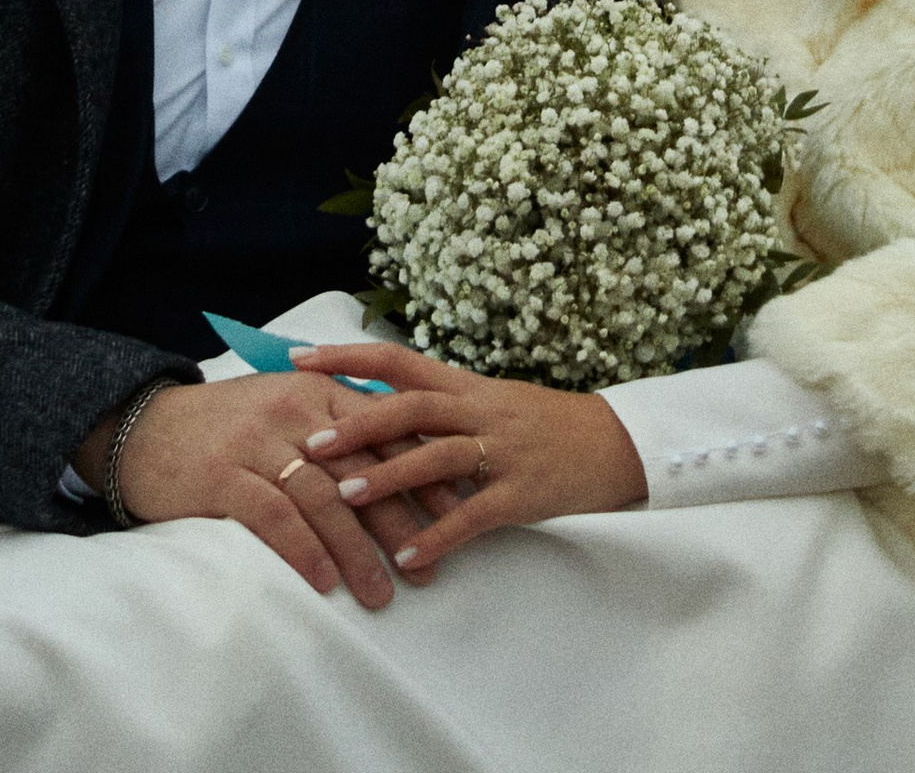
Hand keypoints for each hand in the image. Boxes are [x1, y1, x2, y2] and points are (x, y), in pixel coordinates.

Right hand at [73, 372, 463, 608]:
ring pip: (322, 498)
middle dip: (399, 519)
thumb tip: (397, 465)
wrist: (146, 428)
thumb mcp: (284, 409)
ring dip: (356, 550)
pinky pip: (273, 516)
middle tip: (428, 565)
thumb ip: (334, 427)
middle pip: (360, 467)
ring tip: (381, 592)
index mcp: (315, 388)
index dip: (421, 471)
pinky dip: (302, 551)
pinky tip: (323, 583)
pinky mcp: (223, 475)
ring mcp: (257, 441)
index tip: (454, 512)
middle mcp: (292, 409)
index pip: (384, 429)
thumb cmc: (227, 425)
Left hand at [287, 339, 644, 578]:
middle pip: (412, 406)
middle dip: (359, 423)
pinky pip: (474, 515)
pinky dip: (439, 536)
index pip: (400, 360)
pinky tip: (407, 558)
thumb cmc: (544, 424)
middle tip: (312, 442)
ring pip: (438, 457)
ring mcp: (503, 451)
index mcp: (468, 386)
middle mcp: (481, 411)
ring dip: (388, 477)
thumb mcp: (491, 402)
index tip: (300, 358)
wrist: (614, 443)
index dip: (348, 355)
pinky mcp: (523, 494)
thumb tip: (374, 412)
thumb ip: (441, 407)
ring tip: (345, 499)